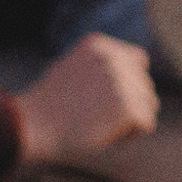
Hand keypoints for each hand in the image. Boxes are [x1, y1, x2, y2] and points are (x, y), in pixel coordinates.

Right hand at [14, 35, 157, 161]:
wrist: (32, 126)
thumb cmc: (48, 105)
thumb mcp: (71, 68)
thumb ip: (100, 66)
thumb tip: (133, 72)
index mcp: (99, 44)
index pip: (138, 61)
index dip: (129, 84)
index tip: (108, 101)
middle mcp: (113, 58)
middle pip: (145, 85)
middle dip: (129, 104)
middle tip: (100, 119)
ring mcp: (122, 82)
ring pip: (149, 104)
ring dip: (131, 119)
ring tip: (102, 127)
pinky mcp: (128, 107)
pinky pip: (147, 123)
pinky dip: (130, 135)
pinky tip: (107, 137)